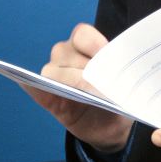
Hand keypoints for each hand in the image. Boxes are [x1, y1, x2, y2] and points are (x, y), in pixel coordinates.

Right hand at [25, 23, 132, 153]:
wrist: (112, 126)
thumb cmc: (119, 99)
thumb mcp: (126, 87)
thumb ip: (118, 80)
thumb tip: (107, 82)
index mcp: (88, 46)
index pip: (83, 35)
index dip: (93, 44)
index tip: (105, 57)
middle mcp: (67, 56)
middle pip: (65, 53)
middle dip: (84, 70)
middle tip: (103, 85)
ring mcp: (55, 77)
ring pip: (52, 71)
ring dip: (70, 83)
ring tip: (90, 95)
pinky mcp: (47, 97)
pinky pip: (35, 89)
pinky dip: (36, 89)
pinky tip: (51, 94)